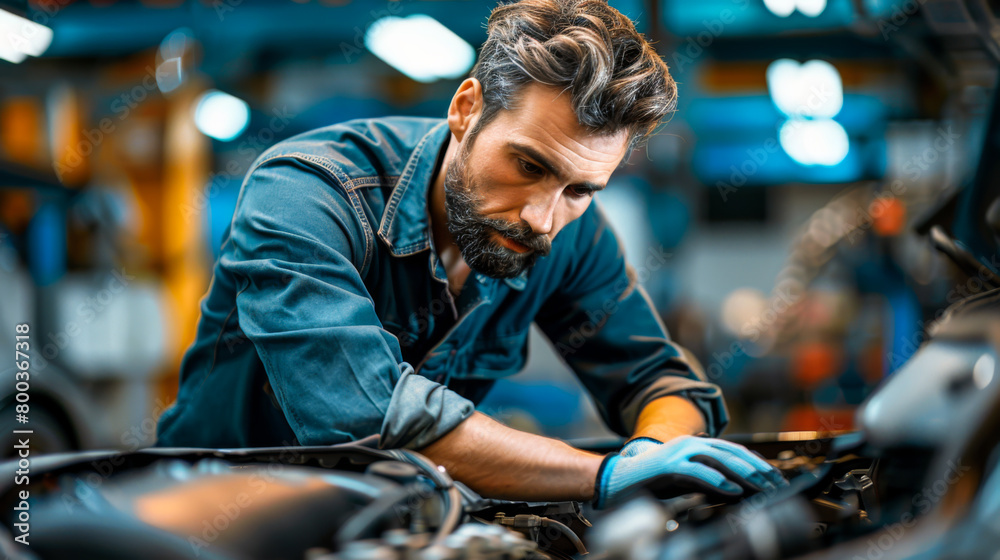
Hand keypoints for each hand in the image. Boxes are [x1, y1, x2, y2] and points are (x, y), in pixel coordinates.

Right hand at [595, 435, 788, 508]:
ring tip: (762, 487)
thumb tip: (738, 489)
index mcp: (696, 444)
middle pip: (732, 453)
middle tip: (776, 484)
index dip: (757, 463)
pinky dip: (718, 480)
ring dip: (744, 474)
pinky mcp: (669, 465)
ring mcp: (679, 452)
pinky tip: (734, 490)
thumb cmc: (653, 482)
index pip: (734, 450)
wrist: (618, 480)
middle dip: (757, 469)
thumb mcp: (687, 480)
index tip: (775, 478)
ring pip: (720, 459)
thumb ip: (709, 479)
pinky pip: (698, 471)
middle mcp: (690, 443)